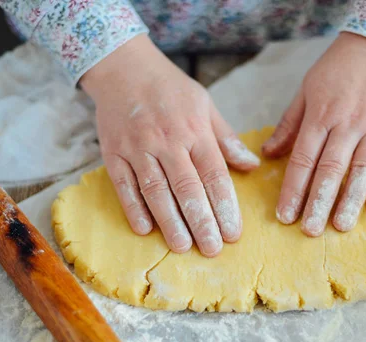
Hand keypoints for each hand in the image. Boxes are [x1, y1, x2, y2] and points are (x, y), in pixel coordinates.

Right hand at [81, 35, 259, 256]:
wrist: (123, 68)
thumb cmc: (170, 89)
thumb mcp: (205, 105)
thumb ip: (226, 138)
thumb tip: (252, 166)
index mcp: (195, 131)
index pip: (213, 174)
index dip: (225, 206)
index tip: (233, 233)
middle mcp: (167, 141)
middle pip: (187, 188)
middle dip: (201, 222)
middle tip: (212, 249)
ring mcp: (138, 148)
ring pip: (156, 191)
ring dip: (170, 222)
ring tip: (183, 247)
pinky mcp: (113, 153)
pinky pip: (124, 185)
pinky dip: (134, 208)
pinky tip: (145, 229)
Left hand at [262, 32, 365, 234]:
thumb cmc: (338, 69)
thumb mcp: (307, 90)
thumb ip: (289, 124)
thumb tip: (268, 154)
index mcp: (322, 114)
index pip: (304, 159)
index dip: (293, 189)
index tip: (285, 215)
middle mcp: (349, 122)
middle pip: (331, 169)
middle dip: (318, 202)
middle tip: (309, 230)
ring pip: (362, 169)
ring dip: (350, 200)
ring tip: (340, 226)